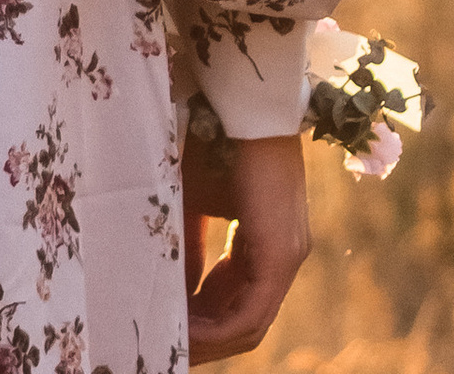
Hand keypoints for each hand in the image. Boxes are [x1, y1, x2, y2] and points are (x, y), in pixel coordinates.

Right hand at [183, 122, 311, 361]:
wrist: (240, 106)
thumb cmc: (216, 142)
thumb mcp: (196, 204)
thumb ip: (192, 248)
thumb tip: (176, 290)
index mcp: (268, 245)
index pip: (239, 302)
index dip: (203, 323)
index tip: (169, 328)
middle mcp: (284, 257)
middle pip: (245, 324)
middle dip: (203, 340)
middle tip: (166, 346)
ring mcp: (287, 258)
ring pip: (249, 326)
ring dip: (207, 340)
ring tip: (170, 344)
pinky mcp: (281, 256)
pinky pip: (250, 314)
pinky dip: (216, 329)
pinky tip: (185, 331)